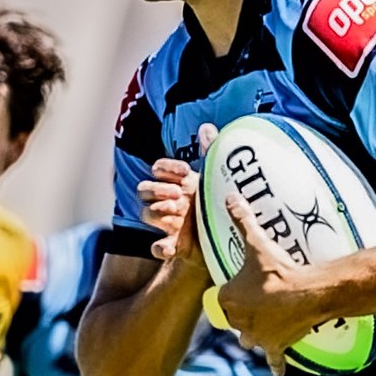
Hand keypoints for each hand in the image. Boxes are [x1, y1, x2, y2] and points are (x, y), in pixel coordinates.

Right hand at [132, 122, 217, 266]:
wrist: (229, 244)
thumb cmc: (220, 207)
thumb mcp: (216, 181)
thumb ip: (211, 153)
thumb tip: (206, 128)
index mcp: (180, 184)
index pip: (159, 169)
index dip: (167, 168)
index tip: (185, 173)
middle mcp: (170, 202)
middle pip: (145, 189)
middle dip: (157, 189)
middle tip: (178, 194)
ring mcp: (170, 224)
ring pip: (148, 213)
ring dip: (157, 212)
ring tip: (176, 213)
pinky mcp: (174, 246)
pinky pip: (157, 247)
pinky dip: (160, 248)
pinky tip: (169, 246)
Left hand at [215, 189, 317, 375]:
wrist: (306, 294)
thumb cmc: (277, 270)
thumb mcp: (257, 243)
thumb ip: (241, 220)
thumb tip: (229, 197)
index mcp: (227, 300)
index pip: (220, 299)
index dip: (229, 293)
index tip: (240, 286)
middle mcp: (238, 323)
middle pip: (233, 321)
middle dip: (241, 313)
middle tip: (255, 301)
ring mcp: (257, 338)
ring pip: (248, 339)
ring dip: (253, 334)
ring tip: (264, 324)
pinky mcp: (275, 347)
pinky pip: (273, 359)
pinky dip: (276, 363)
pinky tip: (278, 370)